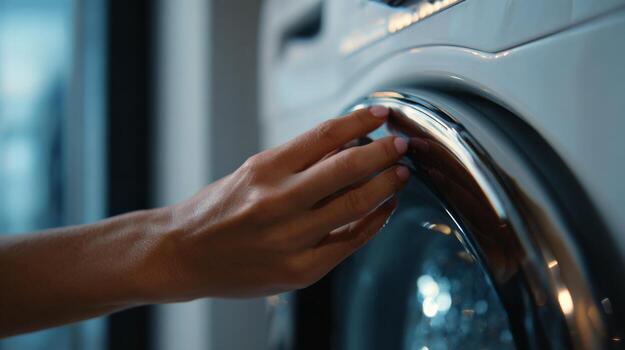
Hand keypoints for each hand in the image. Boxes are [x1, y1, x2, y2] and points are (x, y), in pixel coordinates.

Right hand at [153, 106, 409, 299]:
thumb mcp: (252, 173)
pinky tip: (385, 208)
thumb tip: (348, 143)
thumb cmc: (216, 210)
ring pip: (354, 205)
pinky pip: (349, 243)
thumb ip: (299, 162)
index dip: (359, 120)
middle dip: (383, 152)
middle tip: (401, 144)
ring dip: (385, 185)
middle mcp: (277, 202)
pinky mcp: (299, 271)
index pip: (324, 134)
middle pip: (346, 167)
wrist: (183, 255)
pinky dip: (373, 222)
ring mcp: (289, 239)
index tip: (380, 114)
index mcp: (264, 170)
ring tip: (400, 173)